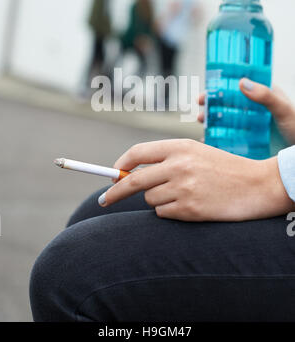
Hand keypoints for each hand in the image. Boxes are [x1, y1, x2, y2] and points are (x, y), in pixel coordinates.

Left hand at [99, 139, 293, 220]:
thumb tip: (129, 173)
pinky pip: (163, 213)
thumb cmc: (224, 168)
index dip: (120, 164)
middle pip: (133, 180)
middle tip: (104, 199)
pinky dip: (169, 211)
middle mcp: (178, 165)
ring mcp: (183, 188)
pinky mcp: (190, 209)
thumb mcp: (196, 153)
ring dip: (157, 200)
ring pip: (149, 199)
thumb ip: (165, 159)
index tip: (112, 174)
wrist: (256, 185)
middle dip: (115, 191)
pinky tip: (189, 205)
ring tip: (182, 195)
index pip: (138, 153)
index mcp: (179, 146)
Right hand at [198, 78, 294, 144]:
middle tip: (200, 108)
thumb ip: (266, 96)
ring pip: (226, 121)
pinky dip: (217, 139)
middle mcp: (255, 111)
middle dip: (211, 105)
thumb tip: (241, 82)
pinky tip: (208, 141)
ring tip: (202, 123)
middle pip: (228, 104)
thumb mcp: (283, 110)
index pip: (238, 88)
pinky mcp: (249, 143)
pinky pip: (230, 139)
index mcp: (263, 96)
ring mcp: (251, 127)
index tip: (206, 92)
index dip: (220, 88)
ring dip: (211, 121)